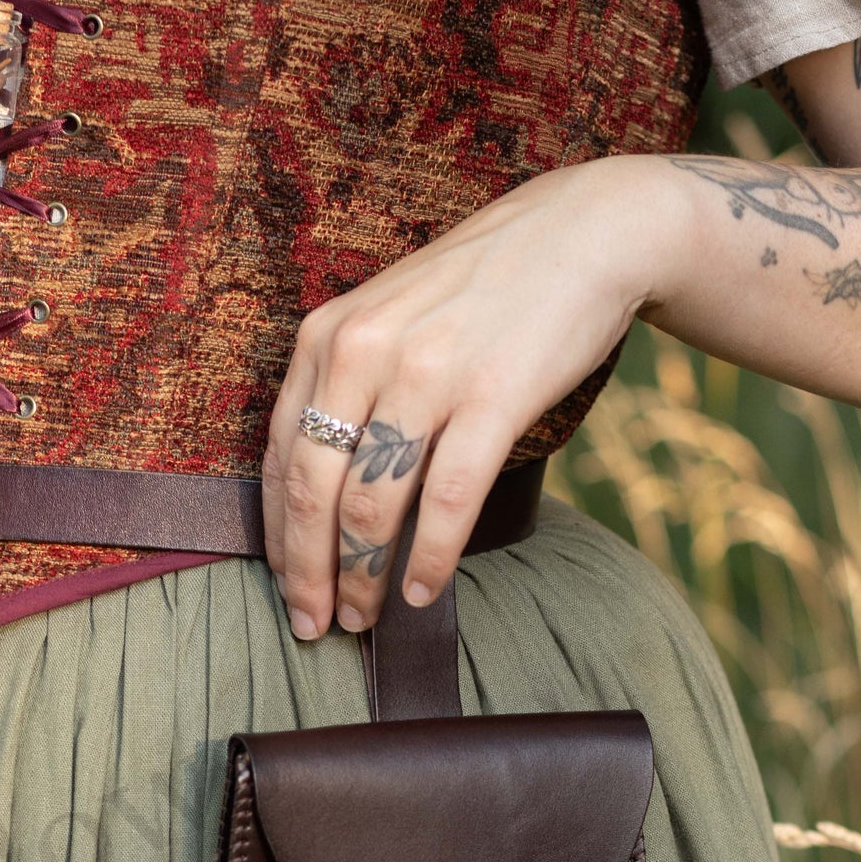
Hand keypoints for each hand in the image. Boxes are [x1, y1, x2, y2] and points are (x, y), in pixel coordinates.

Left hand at [261, 158, 675, 638]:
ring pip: (373, 505)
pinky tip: (423, 592)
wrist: (583, 234)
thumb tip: (319, 492)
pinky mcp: (492, 397)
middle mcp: (364, 352)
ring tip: (364, 618)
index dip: (277, 535)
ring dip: (363, 576)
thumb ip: (347, 384)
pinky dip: (430, 558)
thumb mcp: (389, 316)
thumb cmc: (481, 289)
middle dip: (308, 572)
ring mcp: (427, 374)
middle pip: (313, 490)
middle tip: (313, 627)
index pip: (277, 456)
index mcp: (327, 336)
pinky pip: (447, 500)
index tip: (285, 588)